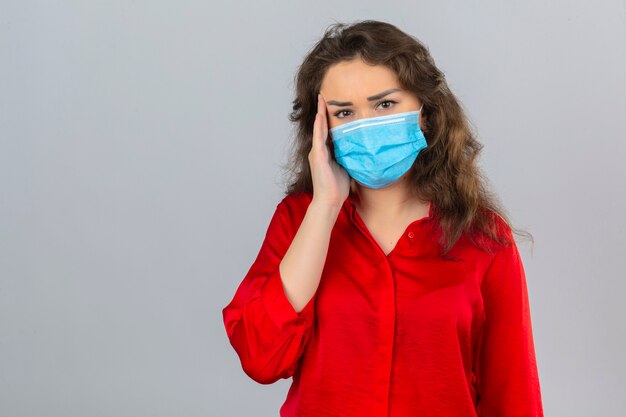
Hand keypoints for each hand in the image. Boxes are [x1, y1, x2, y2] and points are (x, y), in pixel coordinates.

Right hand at [308, 93, 350, 208]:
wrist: (330, 200)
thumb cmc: (338, 187)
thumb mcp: (346, 166)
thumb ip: (349, 156)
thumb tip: (360, 148)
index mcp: (325, 152)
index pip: (327, 130)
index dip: (328, 117)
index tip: (331, 104)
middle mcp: (319, 150)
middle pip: (321, 126)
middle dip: (322, 110)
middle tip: (323, 94)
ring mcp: (317, 152)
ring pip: (319, 128)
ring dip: (320, 113)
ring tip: (321, 99)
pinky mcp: (318, 156)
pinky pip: (319, 137)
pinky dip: (319, 125)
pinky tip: (320, 115)